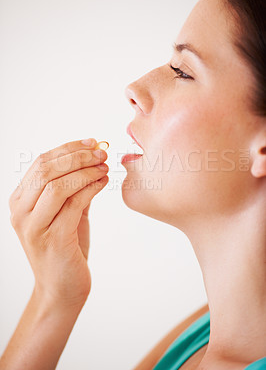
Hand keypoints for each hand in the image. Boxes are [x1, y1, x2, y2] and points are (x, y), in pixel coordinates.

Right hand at [9, 139, 108, 308]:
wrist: (62, 289)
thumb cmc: (65, 248)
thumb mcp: (65, 212)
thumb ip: (73, 188)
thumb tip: (92, 159)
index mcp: (20, 201)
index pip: (40, 163)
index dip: (68, 148)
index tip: (92, 142)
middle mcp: (21, 212)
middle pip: (46, 170)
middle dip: (78, 156)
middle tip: (101, 153)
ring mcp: (34, 226)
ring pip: (58, 185)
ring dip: (86, 171)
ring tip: (105, 167)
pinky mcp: (53, 239)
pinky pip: (74, 203)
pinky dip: (91, 187)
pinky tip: (103, 182)